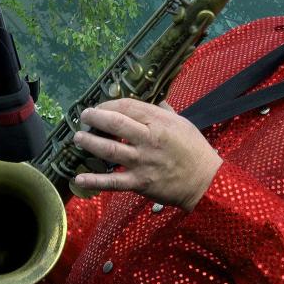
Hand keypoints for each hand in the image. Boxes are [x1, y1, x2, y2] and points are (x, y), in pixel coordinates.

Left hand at [72, 99, 221, 210]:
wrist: (205, 181)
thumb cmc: (195, 150)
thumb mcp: (183, 123)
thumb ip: (164, 111)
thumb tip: (153, 100)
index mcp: (159, 122)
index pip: (127, 107)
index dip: (109, 104)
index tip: (100, 107)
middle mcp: (148, 140)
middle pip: (115, 124)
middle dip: (95, 118)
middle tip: (84, 117)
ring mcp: (142, 162)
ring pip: (109, 149)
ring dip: (89, 143)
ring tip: (78, 138)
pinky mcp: (139, 183)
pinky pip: (112, 182)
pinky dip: (94, 181)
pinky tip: (79, 179)